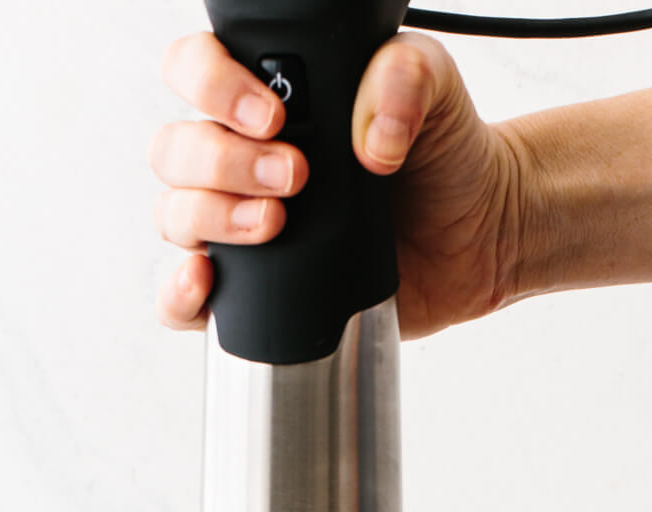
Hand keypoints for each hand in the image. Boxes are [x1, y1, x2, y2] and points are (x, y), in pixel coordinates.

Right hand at [150, 31, 541, 339]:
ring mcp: (240, 226)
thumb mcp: (435, 89)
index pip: (194, 71)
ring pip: (175, 216)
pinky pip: (181, 300)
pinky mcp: (252, 292)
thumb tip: (371, 131)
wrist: (476, 236)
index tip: (274, 115)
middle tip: (296, 175)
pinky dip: (179, 293)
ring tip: (278, 222)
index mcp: (266, 97)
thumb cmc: (443, 156)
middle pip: (175, 150)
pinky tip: (206, 282)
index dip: (212, 86)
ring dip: (214, 218)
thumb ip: (405, 76)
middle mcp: (239, 159)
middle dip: (223, 161)